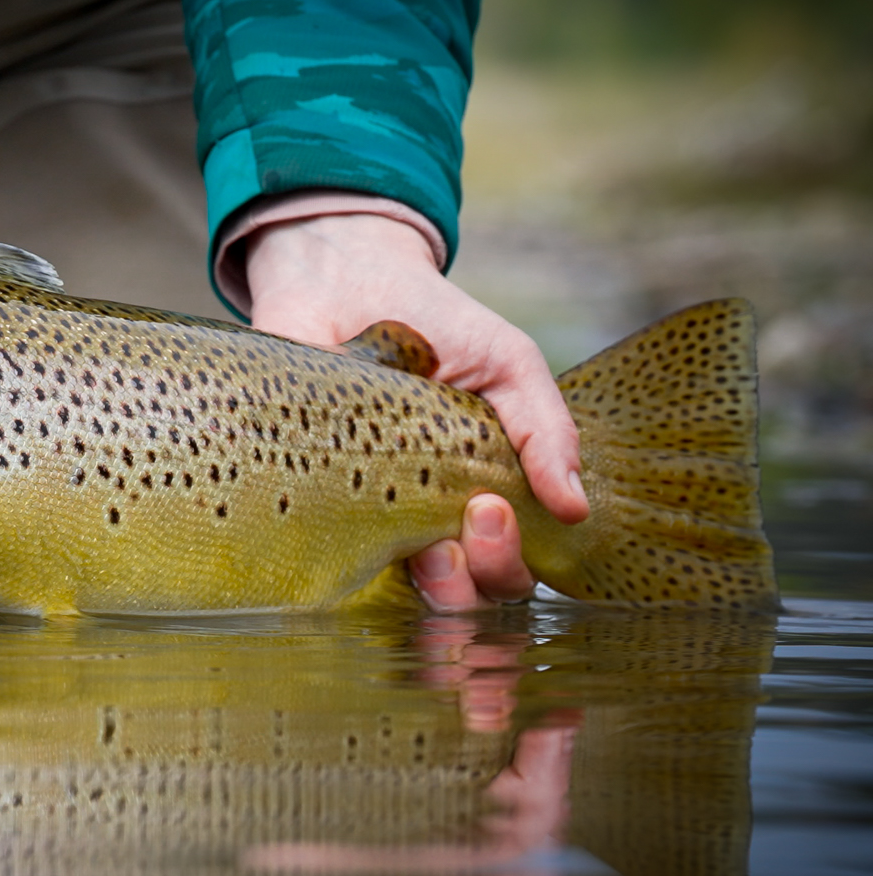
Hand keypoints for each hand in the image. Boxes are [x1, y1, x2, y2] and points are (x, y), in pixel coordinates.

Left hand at [244, 209, 586, 608]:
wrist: (338, 277)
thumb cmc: (432, 323)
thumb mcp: (506, 362)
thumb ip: (544, 427)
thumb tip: (575, 507)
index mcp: (474, 497)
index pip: (505, 571)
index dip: (507, 565)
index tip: (493, 510)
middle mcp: (420, 522)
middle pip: (464, 598)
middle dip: (480, 576)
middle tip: (473, 517)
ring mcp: (360, 519)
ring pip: (401, 597)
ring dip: (430, 586)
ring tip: (428, 544)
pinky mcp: (301, 501)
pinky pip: (319, 562)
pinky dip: (341, 567)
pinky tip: (353, 536)